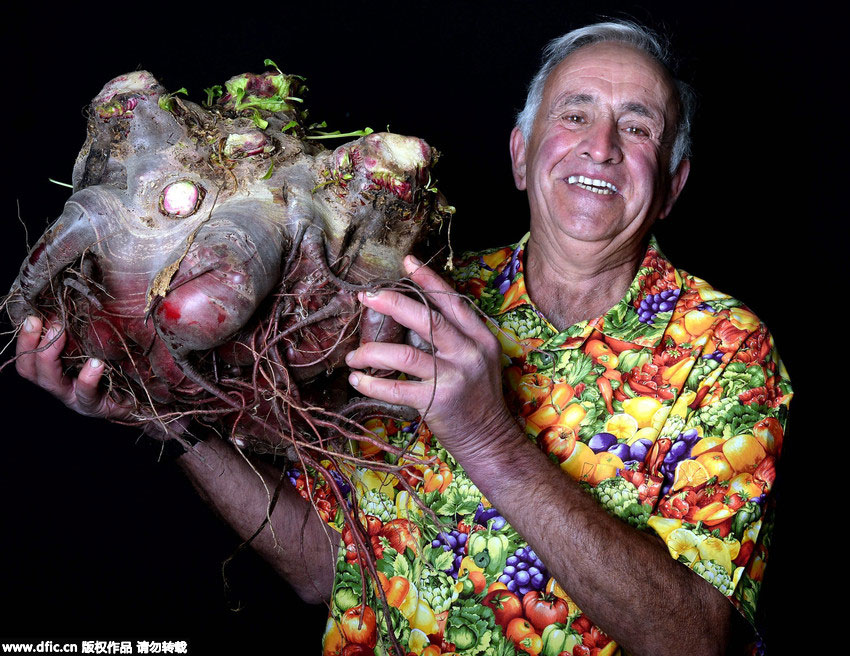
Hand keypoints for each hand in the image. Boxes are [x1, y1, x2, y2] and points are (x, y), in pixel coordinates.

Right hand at [15, 315, 133, 421]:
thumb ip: (81, 335)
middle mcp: (59, 386)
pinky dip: (88, 377)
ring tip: (61, 333)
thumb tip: (74, 305)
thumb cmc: (116, 372)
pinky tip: (96, 363)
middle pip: (31, 370)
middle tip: (50, 323)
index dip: (25, 340)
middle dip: (34, 344)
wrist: (139, 400)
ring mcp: (75, 398)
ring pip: (51, 382)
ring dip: (51, 356)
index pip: (28, 358)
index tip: (32, 318)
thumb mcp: (95, 351)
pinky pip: (87, 393)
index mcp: (56, 372)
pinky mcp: (95, 406)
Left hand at [344, 256, 520, 461]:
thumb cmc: (477, 397)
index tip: (406, 262)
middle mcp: (468, 353)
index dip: (428, 279)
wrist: (490, 439)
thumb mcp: (477, 359)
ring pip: (405, 354)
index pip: (451, 301)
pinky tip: (357, 379)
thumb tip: (412, 313)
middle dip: (392, 303)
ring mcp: (453, 378)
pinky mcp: (436, 402)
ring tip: (354, 354)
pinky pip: (396, 388)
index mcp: (479, 338)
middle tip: (367, 296)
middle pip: (426, 319)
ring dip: (373, 351)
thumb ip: (453, 337)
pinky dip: (371, 383)